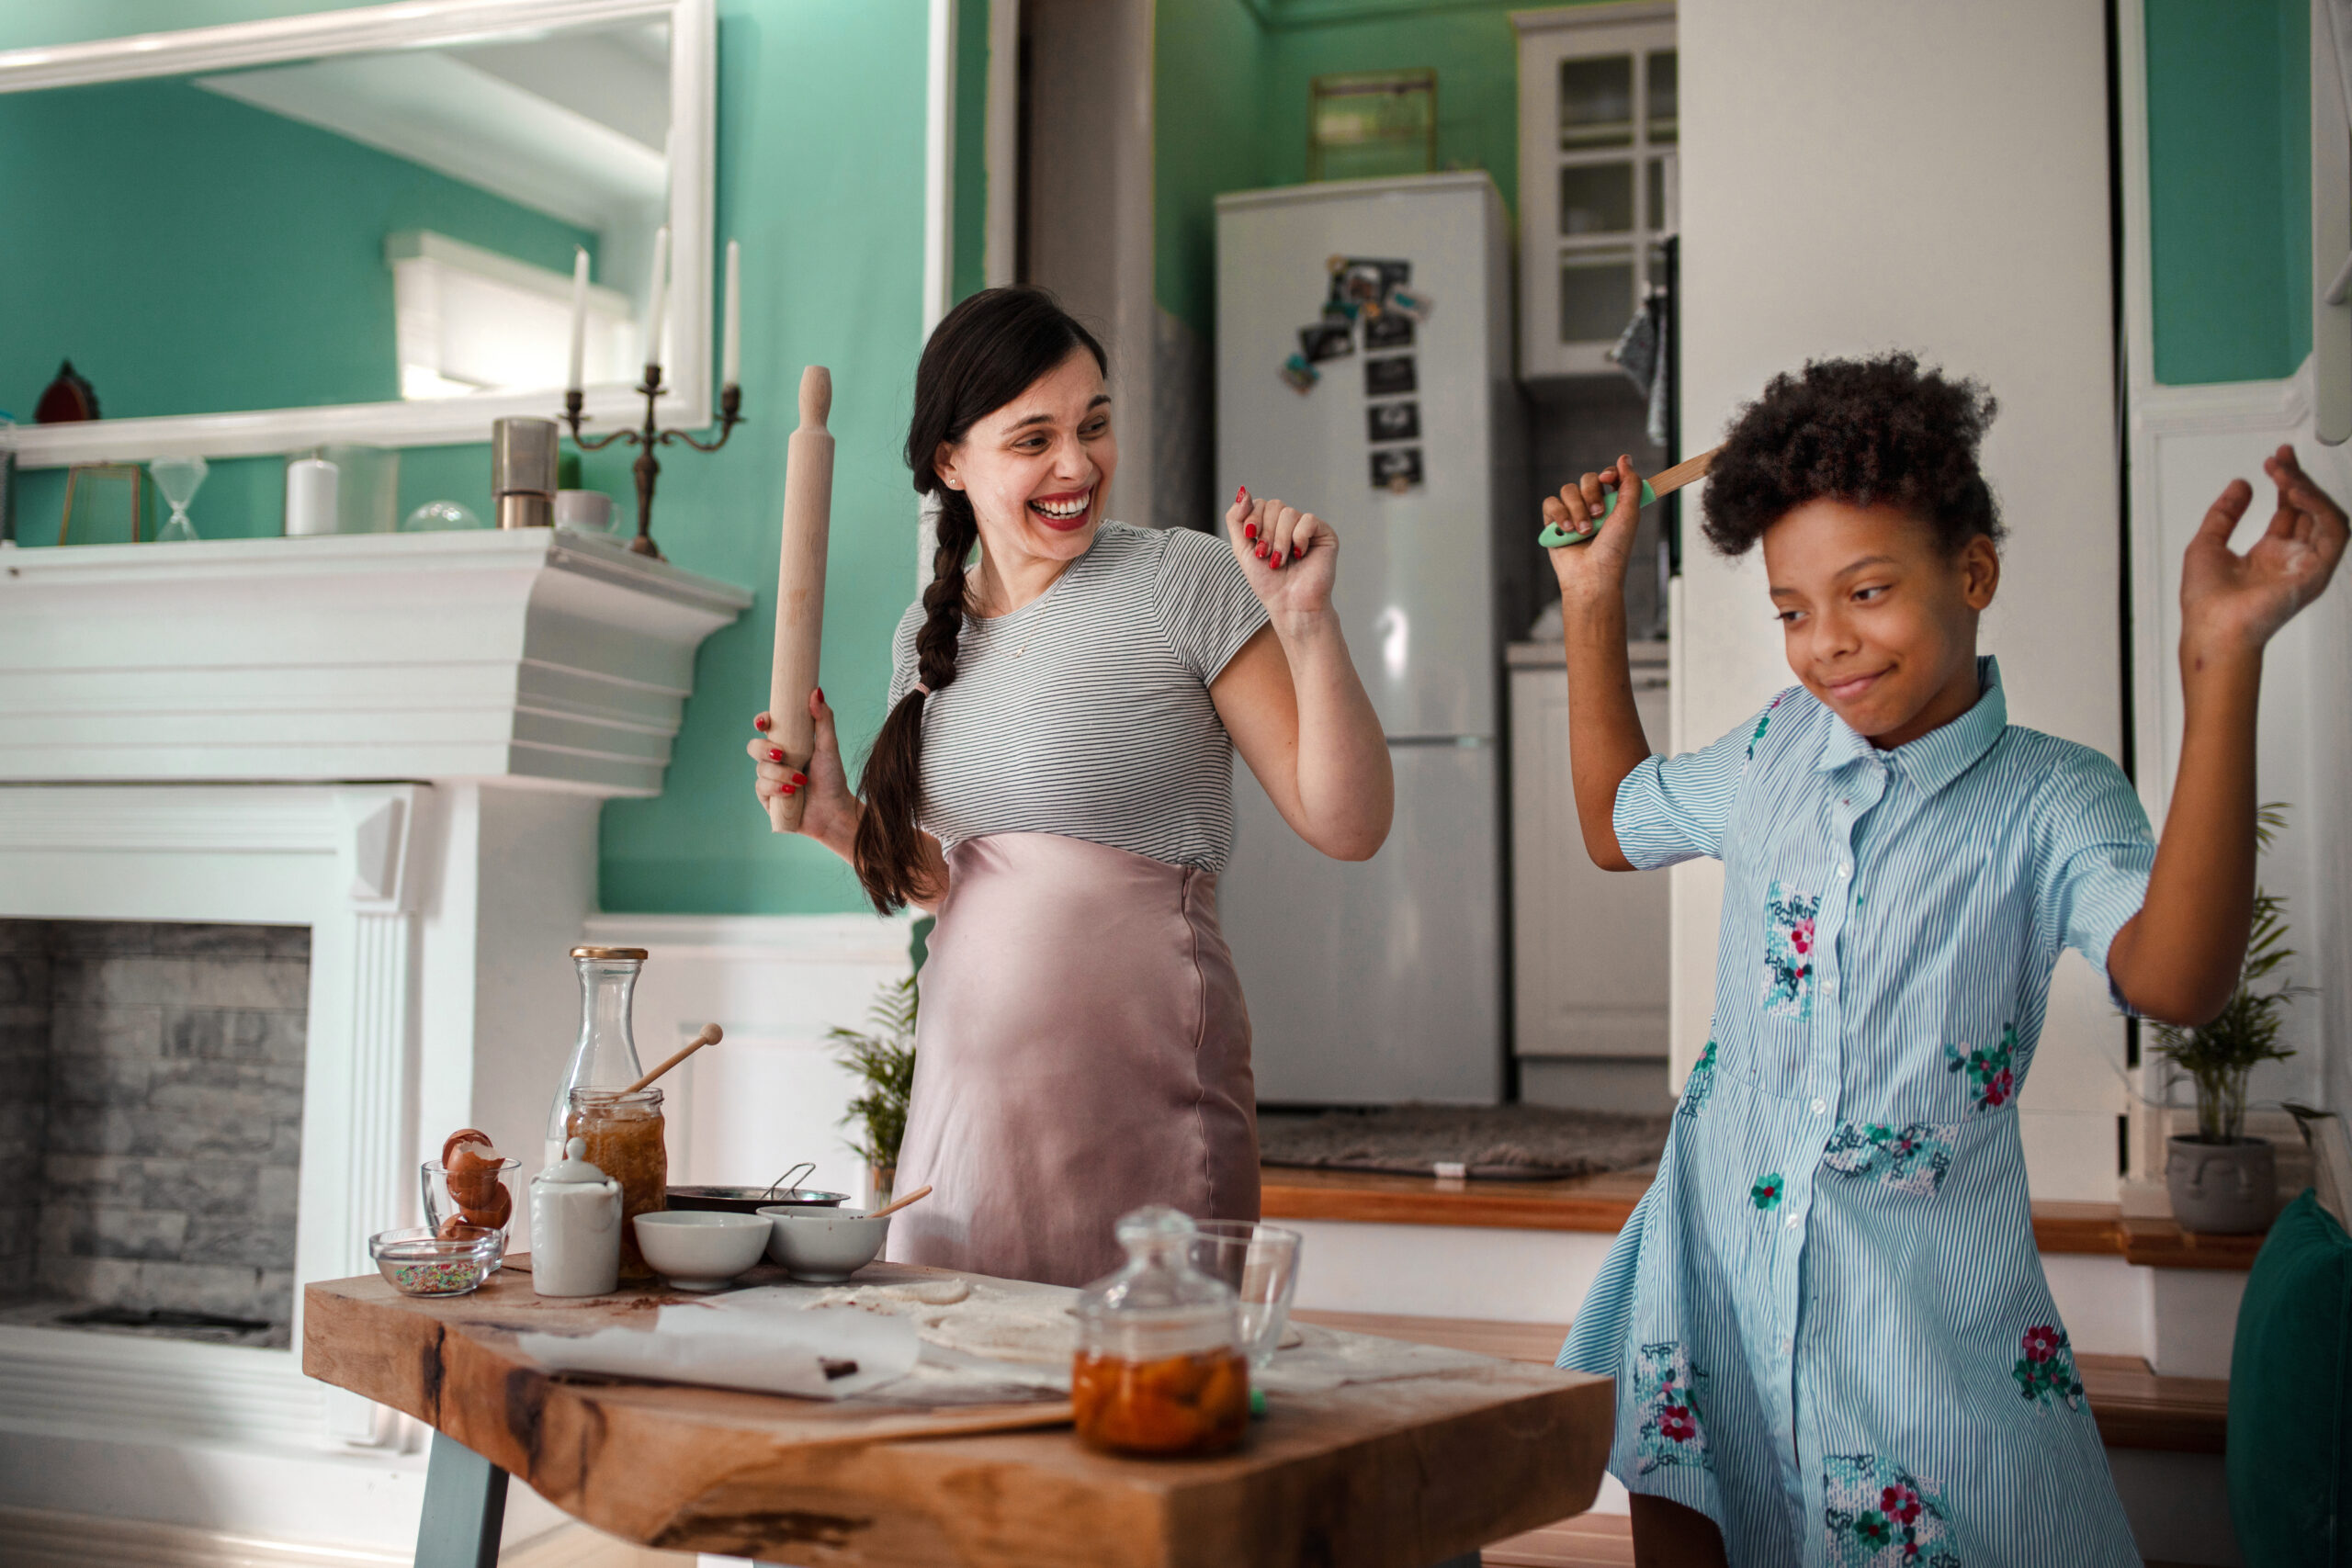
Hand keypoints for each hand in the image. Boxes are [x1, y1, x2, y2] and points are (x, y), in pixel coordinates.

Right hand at [745, 689, 858, 846]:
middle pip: (754, 746)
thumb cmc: (833, 778)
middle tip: (782, 753)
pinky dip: (776, 789)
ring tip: (800, 781)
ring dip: (779, 774)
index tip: (764, 722)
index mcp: (788, 743)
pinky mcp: (767, 798)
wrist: (834, 811)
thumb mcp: (830, 746)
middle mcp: (776, 760)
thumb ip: (824, 719)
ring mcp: (770, 779)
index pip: (767, 727)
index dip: (761, 721)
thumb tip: (816, 691)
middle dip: (764, 749)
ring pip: (760, 769)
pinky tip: (792, 793)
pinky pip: (761, 788)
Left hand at [1227, 487, 1338, 619]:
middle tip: (1267, 555)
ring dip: (1280, 540)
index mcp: (1271, 525)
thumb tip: (1243, 490)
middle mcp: (1290, 523)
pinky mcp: (1325, 534)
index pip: (1260, 503)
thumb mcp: (1241, 548)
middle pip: (1274, 505)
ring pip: (1288, 513)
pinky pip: (1308, 520)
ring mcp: (1307, 527)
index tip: (1252, 539)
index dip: (1253, 519)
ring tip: (1281, 561)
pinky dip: (1299, 538)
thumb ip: (1236, 519)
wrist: (1290, 604)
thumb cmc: (1268, 582)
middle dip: (1266, 532)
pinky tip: (1300, 555)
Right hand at [1542, 455, 1642, 609]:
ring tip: (1583, 531)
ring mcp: (1572, 514)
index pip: (1607, 476)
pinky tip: (1568, 530)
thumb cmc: (1614, 550)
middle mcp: (1592, 507)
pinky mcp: (1553, 524)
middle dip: (1592, 495)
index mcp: (1612, 505)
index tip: (1609, 480)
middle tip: (1599, 515)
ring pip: (1568, 490)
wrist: (1592, 575)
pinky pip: (1550, 503)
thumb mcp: (1630, 513)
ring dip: (1577, 509)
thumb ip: (1630, 483)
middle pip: (1587, 479)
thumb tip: (1625, 457)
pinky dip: (1559, 515)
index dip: (1608, 474)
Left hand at [2181, 445, 2347, 664]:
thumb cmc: (2207, 602)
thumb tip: (2239, 485)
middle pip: (2308, 509)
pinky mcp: (2317, 571)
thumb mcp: (2207, 543)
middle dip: (2297, 478)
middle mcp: (2291, 558)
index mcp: (2269, 555)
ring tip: (2284, 473)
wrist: (2212, 628)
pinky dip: (2319, 508)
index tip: (2276, 460)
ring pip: (2324, 516)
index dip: (2285, 482)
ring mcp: (2306, 564)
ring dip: (2307, 489)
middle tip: (2282, 457)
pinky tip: (2297, 492)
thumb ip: (2225, 513)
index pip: (2288, 511)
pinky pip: (2333, 532)